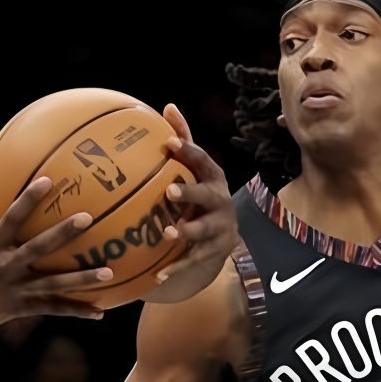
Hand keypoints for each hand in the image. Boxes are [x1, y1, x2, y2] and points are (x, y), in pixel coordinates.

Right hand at [0, 166, 114, 333]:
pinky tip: (99, 310)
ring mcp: (13, 288)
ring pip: (53, 283)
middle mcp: (4, 265)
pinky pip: (51, 308)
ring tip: (109, 273)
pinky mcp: (17, 308)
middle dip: (62, 233)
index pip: (12, 217)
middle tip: (87, 219)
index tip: (48, 180)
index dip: (29, 198)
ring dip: (81, 279)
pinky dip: (75, 310)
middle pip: (38, 247)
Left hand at [144, 104, 237, 302]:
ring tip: (167, 232)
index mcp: (212, 177)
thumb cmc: (200, 194)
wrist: (221, 238)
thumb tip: (168, 106)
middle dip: (191, 193)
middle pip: (209, 196)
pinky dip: (177, 268)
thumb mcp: (194, 169)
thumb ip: (183, 141)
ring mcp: (219, 227)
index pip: (202, 160)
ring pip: (204, 230)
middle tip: (170, 192)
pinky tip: (159, 276)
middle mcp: (220, 201)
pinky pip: (194, 260)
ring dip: (187, 231)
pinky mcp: (214, 252)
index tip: (168, 142)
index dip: (188, 151)